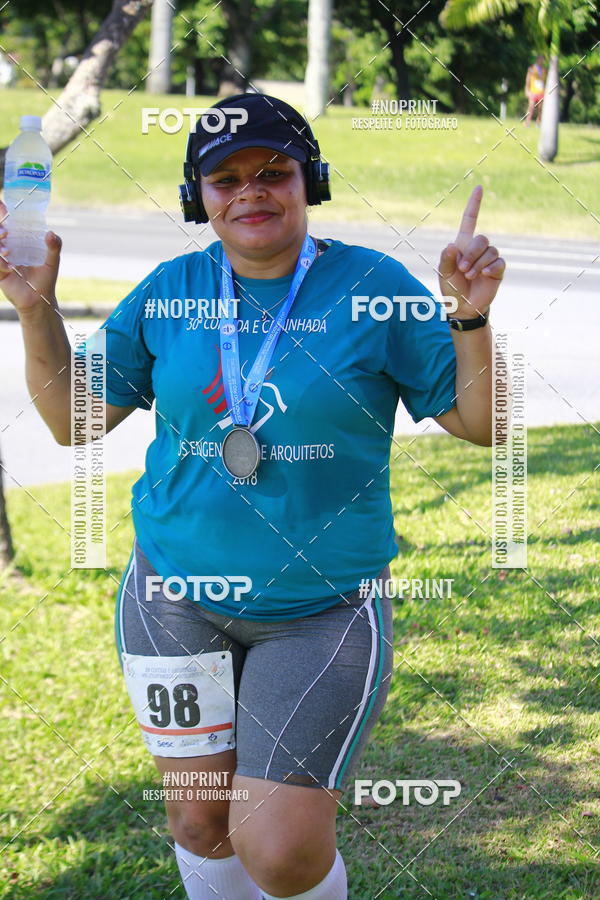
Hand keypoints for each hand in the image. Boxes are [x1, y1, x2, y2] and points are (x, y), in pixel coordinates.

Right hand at [0, 199, 61, 312]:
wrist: (39, 301)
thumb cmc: (45, 280)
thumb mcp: (52, 263)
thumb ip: (54, 248)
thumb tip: (51, 233)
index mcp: (20, 243)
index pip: (10, 225)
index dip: (4, 214)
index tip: (2, 204)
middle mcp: (10, 249)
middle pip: (0, 234)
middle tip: (6, 231)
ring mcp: (3, 260)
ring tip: (7, 249)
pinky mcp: (0, 273)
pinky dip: (1, 263)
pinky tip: (10, 266)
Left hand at [438, 185, 504, 318]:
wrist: (463, 306)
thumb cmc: (451, 288)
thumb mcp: (444, 274)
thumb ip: (446, 259)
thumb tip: (453, 246)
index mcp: (463, 244)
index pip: (470, 220)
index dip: (474, 204)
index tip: (479, 188)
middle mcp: (477, 249)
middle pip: (481, 239)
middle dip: (472, 254)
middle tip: (463, 269)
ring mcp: (488, 259)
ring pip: (490, 251)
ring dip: (479, 264)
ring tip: (470, 276)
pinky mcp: (497, 270)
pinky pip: (498, 263)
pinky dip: (490, 269)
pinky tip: (484, 276)